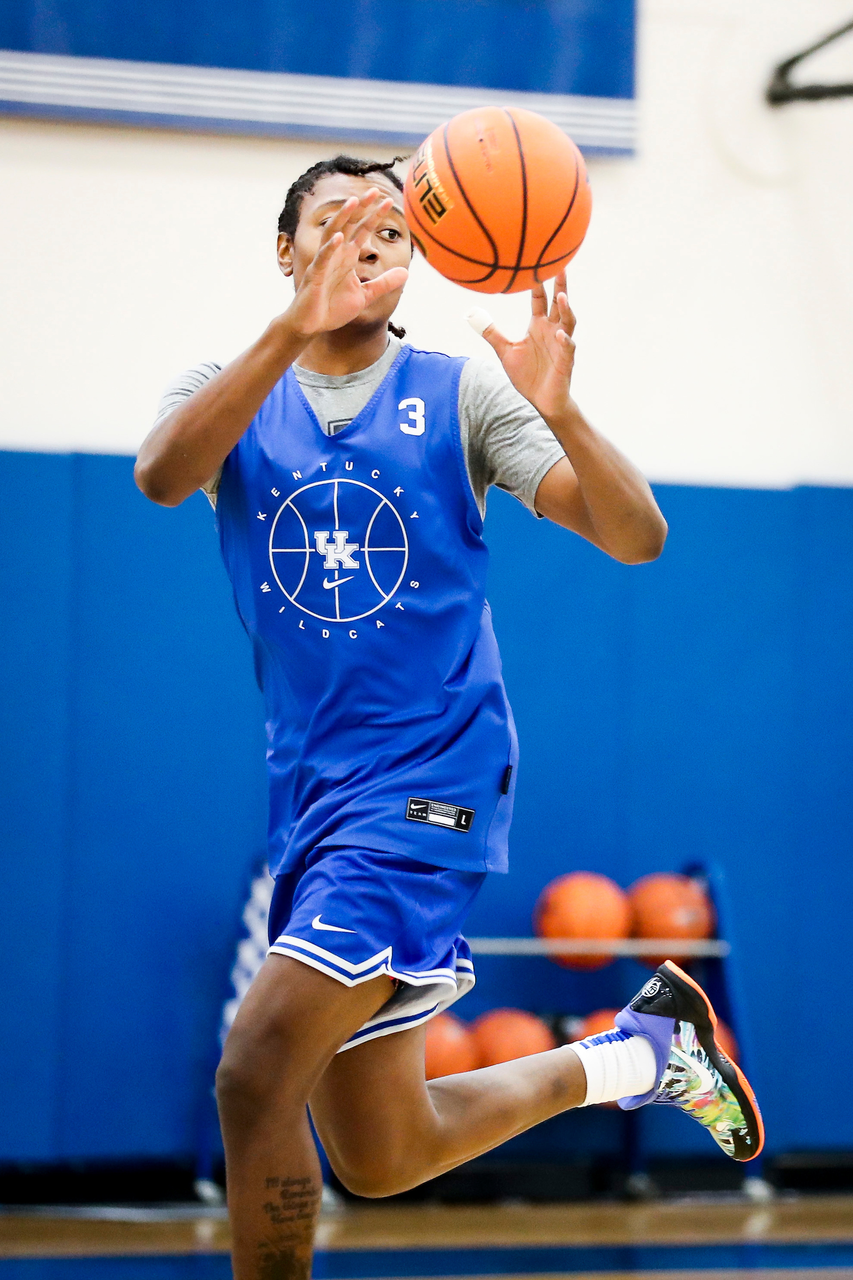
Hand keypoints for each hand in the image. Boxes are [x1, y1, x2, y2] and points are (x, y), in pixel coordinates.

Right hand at [287, 189, 408, 337]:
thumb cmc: (333, 309)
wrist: (310, 325)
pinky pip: (323, 258)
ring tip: (354, 202)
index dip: (375, 217)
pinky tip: (339, 237)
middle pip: (349, 225)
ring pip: (333, 234)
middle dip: (361, 208)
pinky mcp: (315, 276)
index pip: (363, 231)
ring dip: (343, 218)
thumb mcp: (365, 295)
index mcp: (348, 257)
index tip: (389, 202)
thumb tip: (406, 272)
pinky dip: (330, 248)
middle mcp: (336, 255)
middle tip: (374, 190)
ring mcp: (324, 263)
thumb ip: (384, 283)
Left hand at [469, 270, 575, 421]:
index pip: (539, 300)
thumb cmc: (527, 376)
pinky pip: (568, 348)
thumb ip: (492, 333)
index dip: (538, 284)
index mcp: (538, 326)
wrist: (541, 401)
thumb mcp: (505, 351)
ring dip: (566, 309)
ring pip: (568, 322)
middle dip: (560, 286)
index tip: (535, 264)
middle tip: (560, 266)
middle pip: (558, 304)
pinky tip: (561, 335)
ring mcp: (561, 345)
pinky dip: (565, 341)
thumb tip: (472, 317)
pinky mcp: (565, 362)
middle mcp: (552, 332)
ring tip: (561, 296)